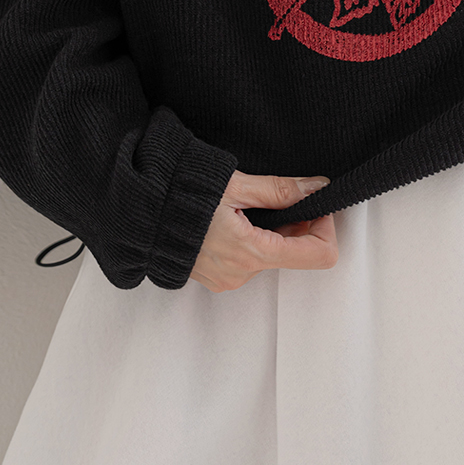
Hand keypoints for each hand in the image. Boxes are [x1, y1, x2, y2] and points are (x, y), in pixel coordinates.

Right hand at [192, 170, 337, 290]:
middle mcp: (243, 273)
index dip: (324, 228)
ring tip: (248, 208)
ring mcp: (229, 279)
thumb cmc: (179, 196)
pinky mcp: (218, 278)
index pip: (318, 254)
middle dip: (297, 226)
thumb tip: (317, 188)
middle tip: (281, 198)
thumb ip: (280, 189)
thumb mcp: (235, 185)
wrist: (139, 213)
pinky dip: (253, 242)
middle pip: (295, 255)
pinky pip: (250, 262)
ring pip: (272, 257)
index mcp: (252, 251)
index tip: (315, 206)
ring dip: (273, 233)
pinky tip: (234, 222)